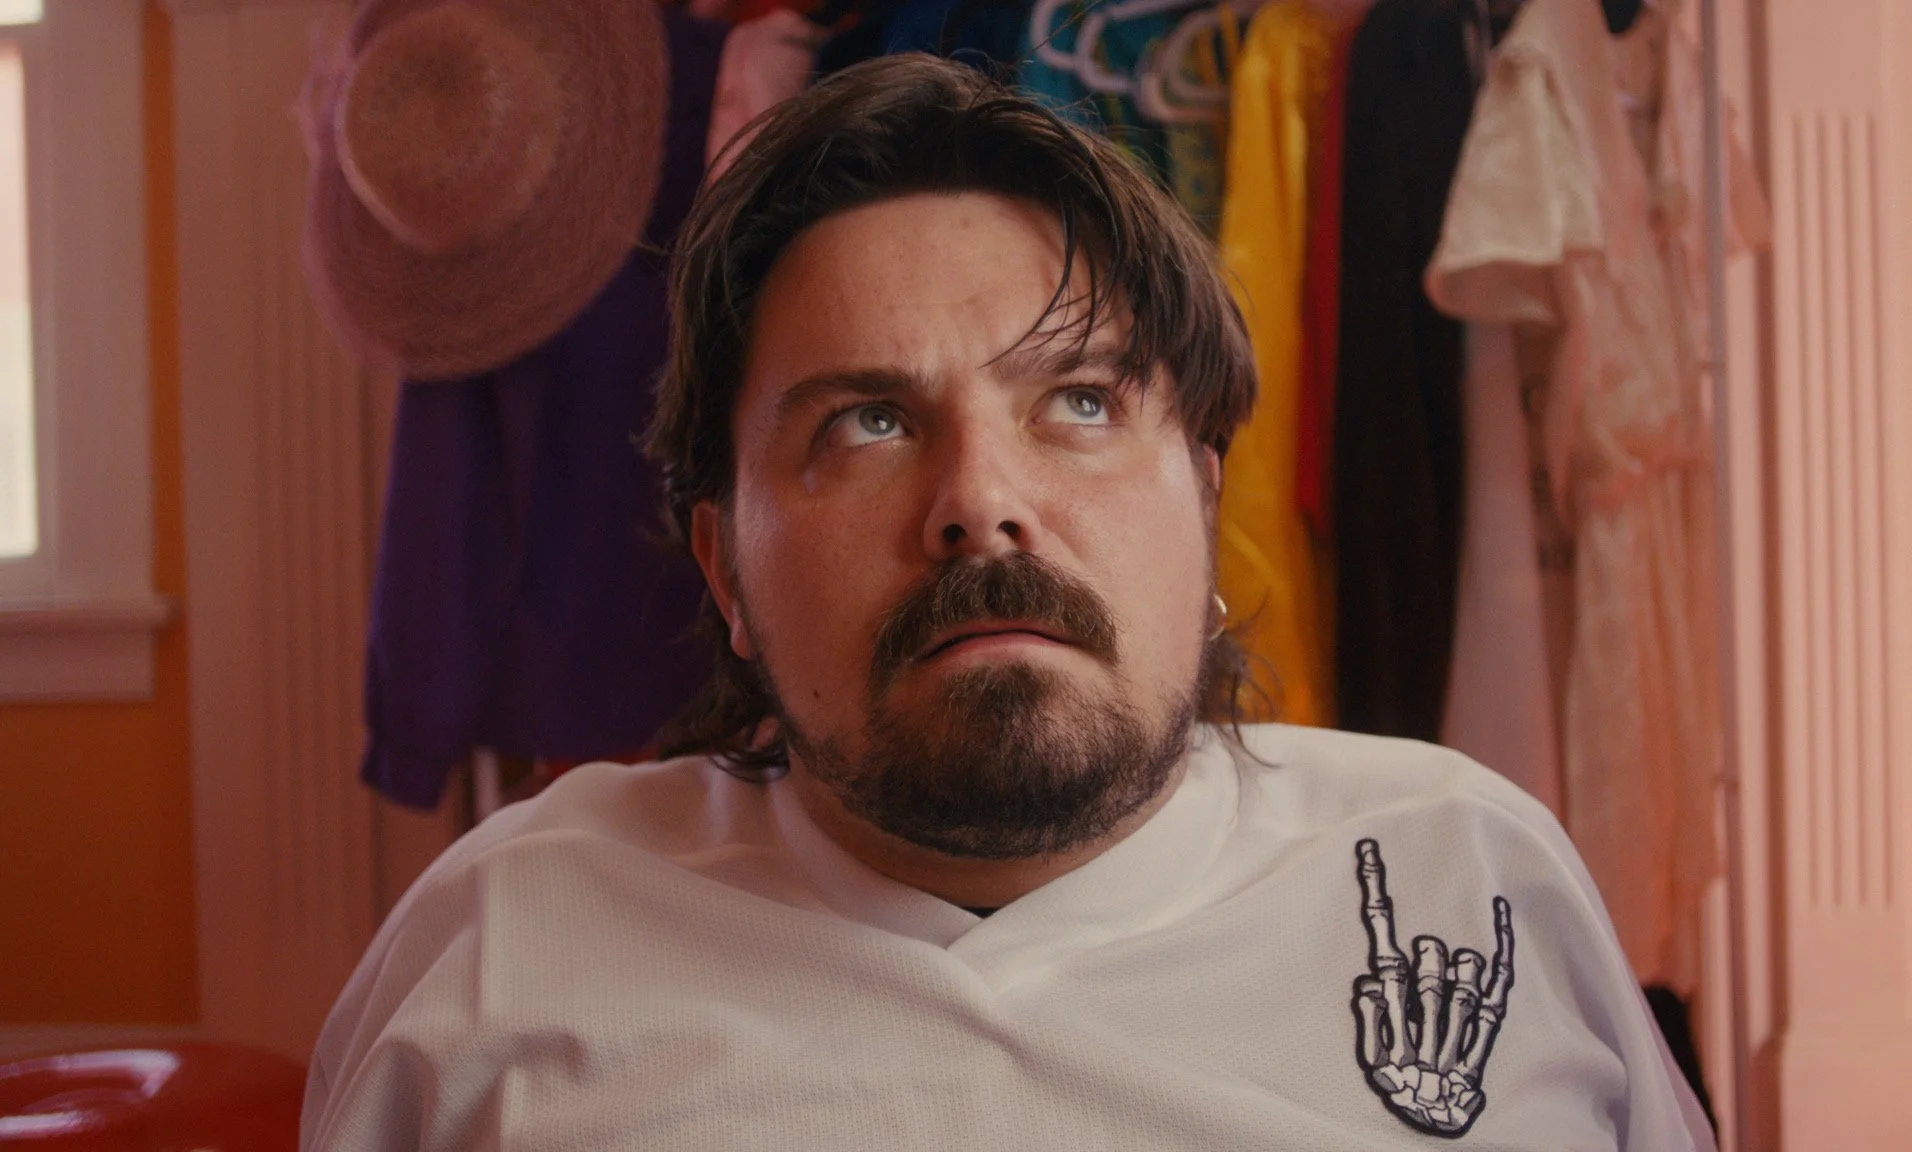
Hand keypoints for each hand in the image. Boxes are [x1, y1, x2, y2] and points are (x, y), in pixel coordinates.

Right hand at [1351, 838, 1513, 1137]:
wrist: (1434, 1123)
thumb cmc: (1399, 1086)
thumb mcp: (1368, 1057)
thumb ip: (1367, 1015)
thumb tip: (1372, 981)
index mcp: (1388, 1011)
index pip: (1379, 942)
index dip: (1373, 891)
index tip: (1370, 847)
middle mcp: (1423, 1013)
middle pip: (1427, 957)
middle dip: (1426, 959)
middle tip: (1424, 980)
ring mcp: (1456, 1023)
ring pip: (1461, 970)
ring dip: (1455, 969)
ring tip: (1449, 983)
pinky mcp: (1485, 1034)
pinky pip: (1496, 986)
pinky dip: (1499, 946)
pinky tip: (1499, 910)